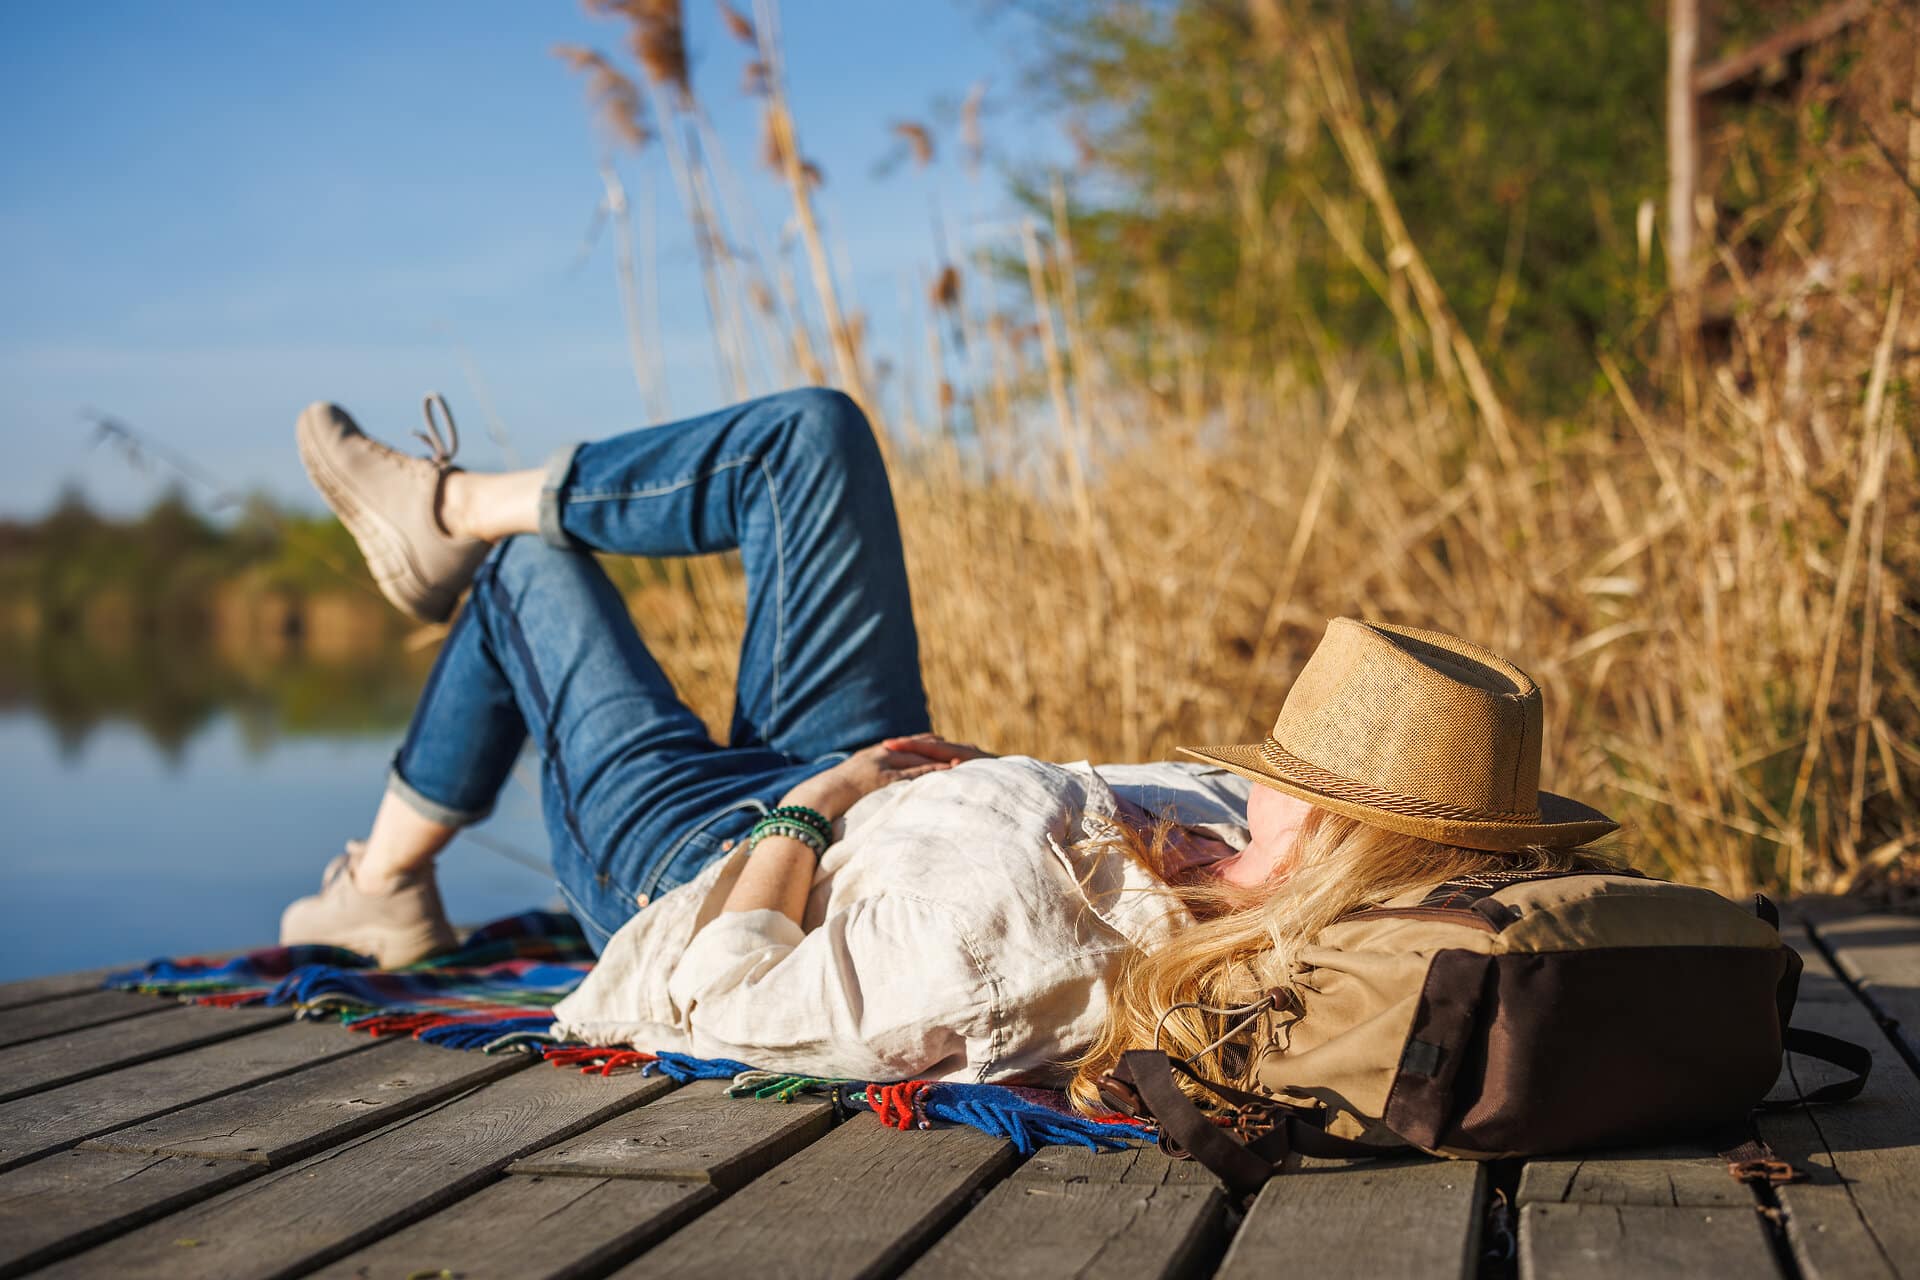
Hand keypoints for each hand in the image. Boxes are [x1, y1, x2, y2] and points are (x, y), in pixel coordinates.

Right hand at [780, 735, 991, 819]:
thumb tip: (875, 790)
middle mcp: (881, 754)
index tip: (946, 742)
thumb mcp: (852, 782)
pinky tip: (948, 773)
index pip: (907, 744)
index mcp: (875, 754)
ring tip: (965, 757)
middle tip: (965, 745)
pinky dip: (931, 771)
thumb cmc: (831, 795)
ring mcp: (881, 764)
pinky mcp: (883, 778)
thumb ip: (867, 782)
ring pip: (918, 756)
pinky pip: (911, 773)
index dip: (928, 743)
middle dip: (941, 745)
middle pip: (918, 745)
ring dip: (941, 756)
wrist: (817, 797)